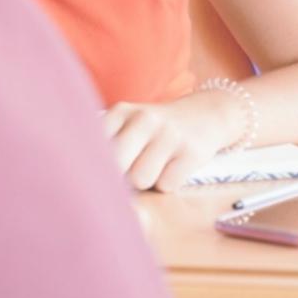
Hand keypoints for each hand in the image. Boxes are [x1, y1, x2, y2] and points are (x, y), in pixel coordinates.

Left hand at [104, 94, 239, 191]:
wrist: (204, 115)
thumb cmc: (155, 129)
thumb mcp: (128, 124)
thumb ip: (106, 144)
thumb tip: (92, 181)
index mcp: (121, 111)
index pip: (94, 146)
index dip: (95, 165)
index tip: (98, 170)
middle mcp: (144, 119)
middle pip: (116, 165)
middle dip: (120, 176)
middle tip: (129, 171)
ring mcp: (169, 134)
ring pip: (141, 179)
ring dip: (146, 181)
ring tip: (153, 166)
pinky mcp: (191, 152)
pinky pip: (166, 185)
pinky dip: (167, 183)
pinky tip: (172, 167)